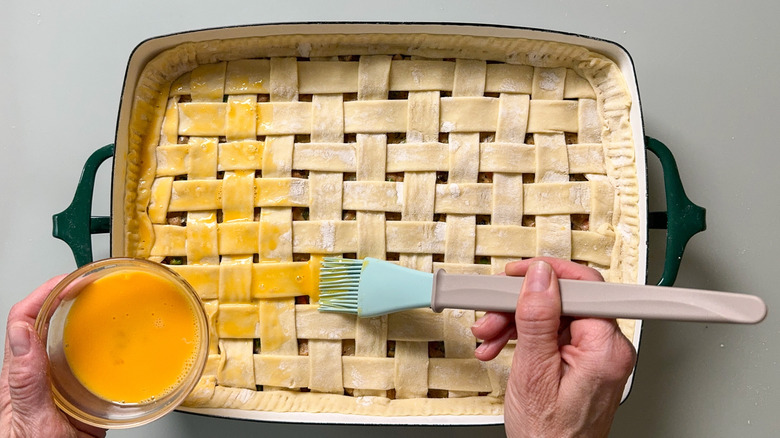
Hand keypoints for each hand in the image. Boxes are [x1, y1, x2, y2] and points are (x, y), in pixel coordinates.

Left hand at [1, 276, 105, 437]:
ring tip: (109, 299)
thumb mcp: (31, 422)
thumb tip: (19, 332)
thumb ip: (25, 381)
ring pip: (69, 339)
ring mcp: (59, 384)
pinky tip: (124, 344)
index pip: (24, 319)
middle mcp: (38, 376)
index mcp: (19, 376)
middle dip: (68, 294)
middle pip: (46, 321)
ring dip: (86, 315)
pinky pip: (92, 364)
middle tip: (95, 280)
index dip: (46, 293)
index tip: (71, 282)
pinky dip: (108, 347)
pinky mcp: (81, 396)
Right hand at [472, 258, 635, 437]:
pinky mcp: (582, 361)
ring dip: (515, 321)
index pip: (584, 286)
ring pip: (553, 316)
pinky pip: (552, 333)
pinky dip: (524, 336)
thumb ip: (538, 318)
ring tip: (490, 338)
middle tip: (491, 314)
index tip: (515, 275)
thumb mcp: (533, 371)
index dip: (546, 275)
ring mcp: (595, 355)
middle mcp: (607, 349)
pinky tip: (502, 346)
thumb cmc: (548, 436)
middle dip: (520, 305)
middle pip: (563, 301)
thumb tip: (539, 277)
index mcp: (605, 349)